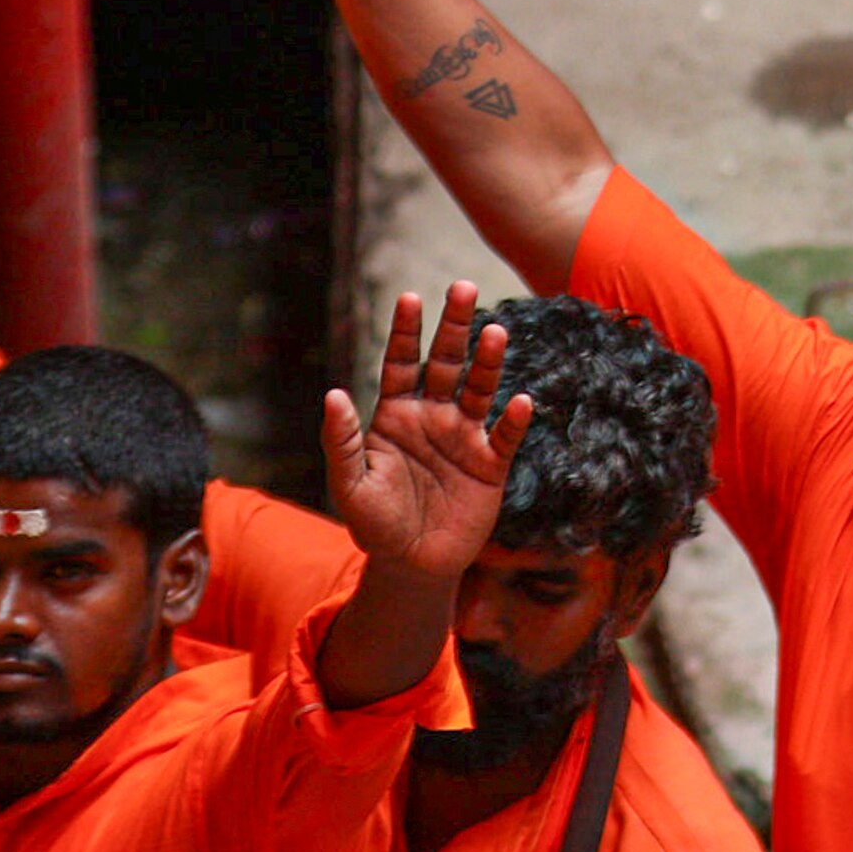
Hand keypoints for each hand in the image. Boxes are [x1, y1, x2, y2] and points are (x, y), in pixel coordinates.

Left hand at [323, 284, 532, 580]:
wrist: (412, 565)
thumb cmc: (374, 523)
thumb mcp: (349, 484)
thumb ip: (343, 440)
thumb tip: (333, 394)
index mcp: (396, 415)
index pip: (401, 363)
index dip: (406, 332)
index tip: (410, 298)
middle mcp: (433, 416)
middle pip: (445, 362)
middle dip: (454, 326)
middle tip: (462, 286)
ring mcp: (465, 437)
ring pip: (479, 389)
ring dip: (488, 361)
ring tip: (496, 331)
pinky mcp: (491, 464)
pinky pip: (505, 436)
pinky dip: (514, 420)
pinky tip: (519, 402)